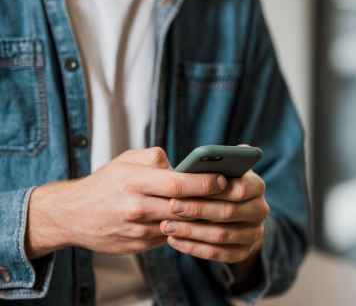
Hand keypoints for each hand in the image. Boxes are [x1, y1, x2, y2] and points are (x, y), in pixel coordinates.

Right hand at [25, 148, 227, 258]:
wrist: (73, 215)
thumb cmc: (105, 182)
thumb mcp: (126, 160)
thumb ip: (156, 159)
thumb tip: (184, 165)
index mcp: (133, 181)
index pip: (178, 184)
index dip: (204, 182)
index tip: (223, 178)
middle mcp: (135, 208)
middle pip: (184, 207)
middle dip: (211, 201)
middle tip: (232, 195)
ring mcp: (137, 231)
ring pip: (180, 225)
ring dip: (201, 218)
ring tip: (220, 208)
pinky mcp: (138, 246)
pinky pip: (168, 237)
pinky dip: (184, 229)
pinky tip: (196, 221)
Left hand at [159, 170, 268, 263]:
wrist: (236, 216)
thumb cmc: (220, 186)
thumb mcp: (223, 171)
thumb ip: (217, 163)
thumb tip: (204, 158)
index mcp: (257, 186)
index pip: (238, 189)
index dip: (211, 189)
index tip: (185, 186)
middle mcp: (260, 210)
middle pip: (228, 212)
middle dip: (197, 209)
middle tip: (172, 206)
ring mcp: (254, 234)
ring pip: (220, 235)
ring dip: (191, 231)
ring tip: (166, 225)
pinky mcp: (242, 252)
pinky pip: (216, 253)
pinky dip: (193, 248)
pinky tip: (173, 240)